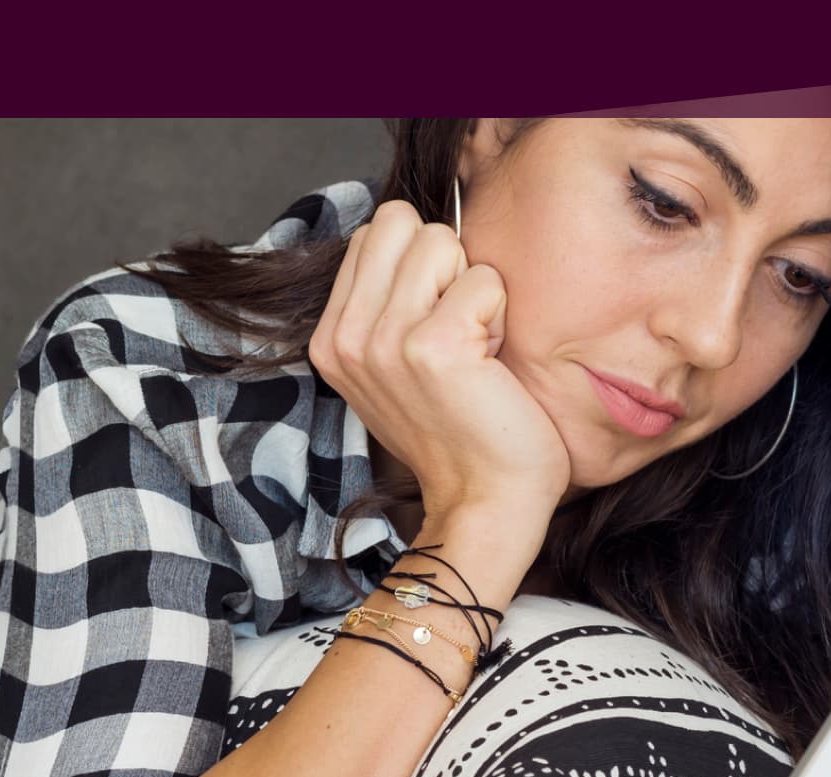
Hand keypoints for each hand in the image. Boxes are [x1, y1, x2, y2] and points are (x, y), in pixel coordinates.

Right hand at [308, 199, 570, 522]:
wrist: (485, 502)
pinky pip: (484, 280)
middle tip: (456, 330)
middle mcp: (346, 337)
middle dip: (443, 262)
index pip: (374, 232)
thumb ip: (387, 304)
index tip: (433, 326)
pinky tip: (490, 367)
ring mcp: (384, 341)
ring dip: (473, 289)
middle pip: (400, 221)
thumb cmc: (458, 433)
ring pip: (440, 240)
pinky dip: (500, 316)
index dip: (419, 264)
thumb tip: (416, 236)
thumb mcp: (394, 369)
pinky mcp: (432, 347)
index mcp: (331, 338)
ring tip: (473, 349)